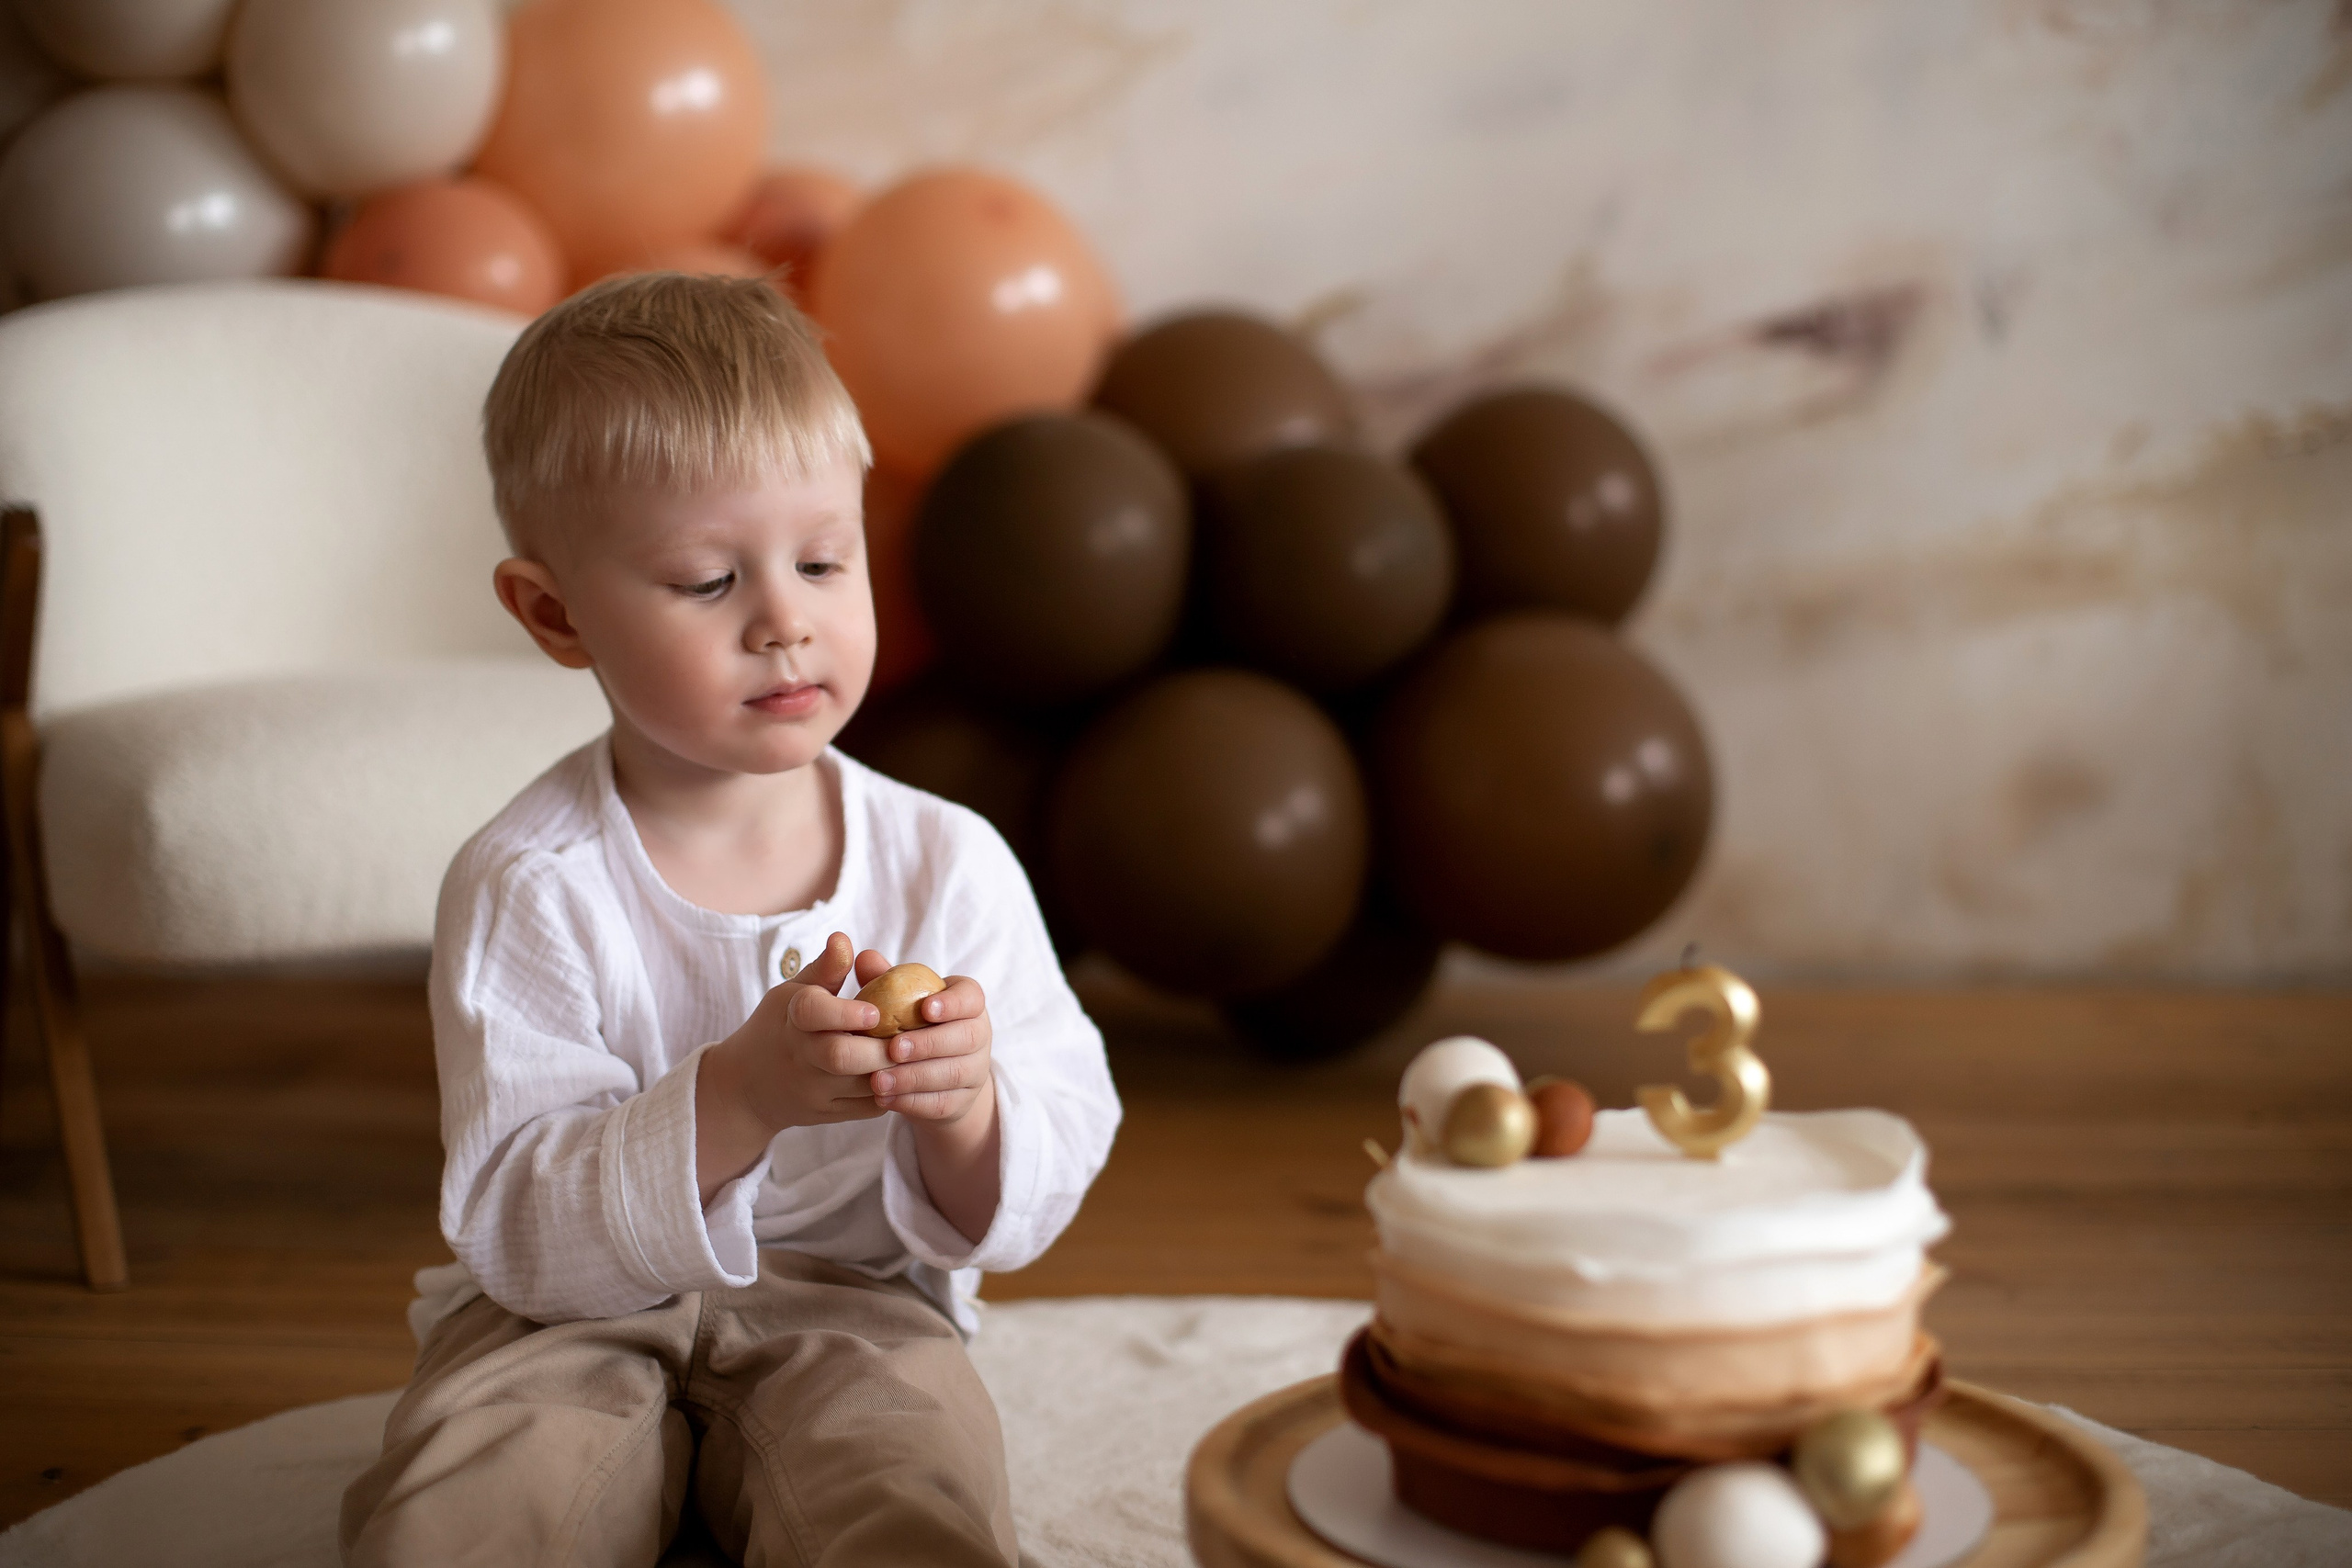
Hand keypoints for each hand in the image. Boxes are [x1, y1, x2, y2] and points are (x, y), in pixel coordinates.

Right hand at [694, 931, 885, 1202]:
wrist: (747, 1086)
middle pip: (840, 1055)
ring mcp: (812, 1091)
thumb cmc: (780, 1026)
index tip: (875, 1011)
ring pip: (861, 1085)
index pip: (813, 1012)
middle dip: (880, 1047)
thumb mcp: (794, 993)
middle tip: (910, 1035)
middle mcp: (799, 1056)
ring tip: (917, 1051)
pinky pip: (869, 1108)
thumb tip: (843, 939)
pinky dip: (893, 1091)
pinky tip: (907, 1073)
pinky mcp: (827, 1115)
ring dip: (896, 1069)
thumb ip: (824, 970)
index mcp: (791, 1018)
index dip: (845, 1012)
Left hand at [863, 958, 1001, 1245]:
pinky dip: (912, 1102)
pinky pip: (941, 1104)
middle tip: (893, 1049)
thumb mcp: (900, 1001)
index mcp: (968, 1003)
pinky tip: (883, 1099)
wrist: (931, 1074)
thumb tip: (864, 957)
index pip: (972, 998)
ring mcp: (975, 1071)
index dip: (953, 1004)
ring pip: (952, 1074)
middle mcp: (979, 1035)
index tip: (926, 1008)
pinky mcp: (962, 1101)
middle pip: (965, 1038)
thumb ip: (885, 980)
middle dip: (928, 1044)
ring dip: (914, 1078)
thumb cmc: (911, 1024)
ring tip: (878, 1080)